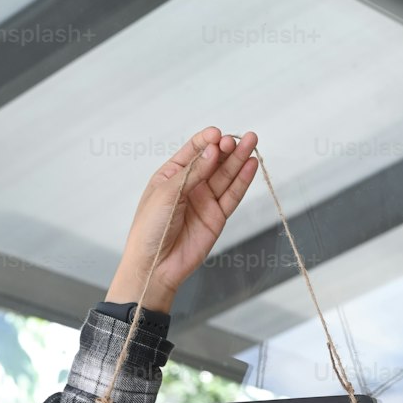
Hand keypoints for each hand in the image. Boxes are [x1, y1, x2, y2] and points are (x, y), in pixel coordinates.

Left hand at [105, 127, 257, 311]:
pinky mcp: (217, 217)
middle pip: (214, 160)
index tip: (217, 135)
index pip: (194, 150)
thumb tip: (214, 151)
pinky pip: (232, 195)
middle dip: (226, 148)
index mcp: (172, 175)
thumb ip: (192, 172)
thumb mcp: (167, 193)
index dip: (207, 141)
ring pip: (226, 175)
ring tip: (252, 142)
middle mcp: (190, 185)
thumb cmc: (150, 229)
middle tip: (237, 140)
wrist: (154, 267)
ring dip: (239, 159)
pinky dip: (243, 180)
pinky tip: (251, 164)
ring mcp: (205, 201)